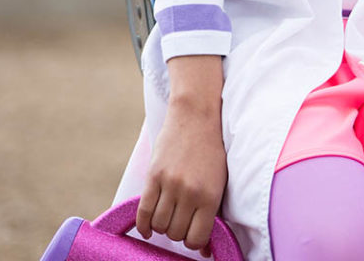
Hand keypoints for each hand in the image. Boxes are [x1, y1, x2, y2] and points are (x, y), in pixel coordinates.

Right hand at [137, 56, 226, 256]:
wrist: (196, 115)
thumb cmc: (211, 150)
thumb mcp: (219, 181)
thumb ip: (212, 213)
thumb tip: (205, 250)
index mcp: (210, 196)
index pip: (197, 239)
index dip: (194, 241)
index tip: (194, 233)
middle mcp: (189, 193)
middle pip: (176, 233)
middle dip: (178, 231)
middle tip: (181, 219)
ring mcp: (170, 184)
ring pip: (159, 225)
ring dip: (162, 225)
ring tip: (168, 215)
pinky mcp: (153, 176)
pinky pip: (143, 212)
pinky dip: (143, 225)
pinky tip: (147, 228)